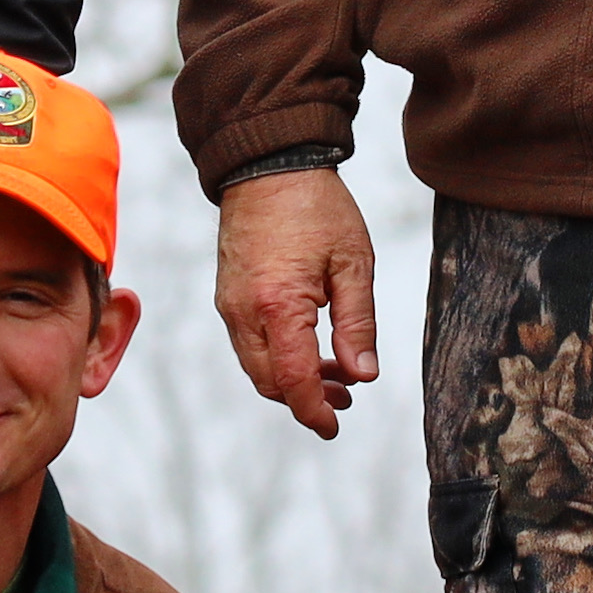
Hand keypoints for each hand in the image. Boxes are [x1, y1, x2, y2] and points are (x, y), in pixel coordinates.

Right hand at [215, 167, 378, 438]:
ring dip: (292, 380)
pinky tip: (309, 347)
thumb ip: (358, 324)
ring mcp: (230, 305)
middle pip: (270, 382)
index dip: (315, 411)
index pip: (294, 380)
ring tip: (336, 374)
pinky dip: (277, 357)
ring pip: (257, 366)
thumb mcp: (353, 263)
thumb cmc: (315, 207)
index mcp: (278, 306)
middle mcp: (244, 312)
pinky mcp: (228, 295)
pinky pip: (249, 344)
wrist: (267, 165)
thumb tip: (364, 375)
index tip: (334, 427)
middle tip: (345, 397)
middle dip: (306, 399)